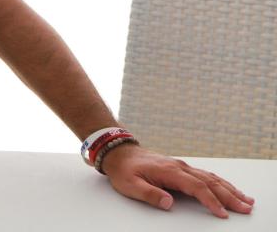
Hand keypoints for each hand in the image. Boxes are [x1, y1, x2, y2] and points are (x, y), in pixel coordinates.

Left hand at [101, 144, 254, 217]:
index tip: (222, 213)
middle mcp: (179, 167)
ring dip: (229, 189)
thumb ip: (150, 194)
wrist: (119, 152)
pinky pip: (205, 175)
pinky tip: (229, 188)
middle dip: (229, 196)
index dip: (210, 201)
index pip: (196, 187)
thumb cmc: (124, 169)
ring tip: (245, 199)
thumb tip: (169, 203)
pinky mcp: (181, 168)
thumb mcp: (131, 185)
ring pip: (211, 177)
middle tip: (246, 207)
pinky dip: (220, 182)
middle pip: (210, 182)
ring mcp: (181, 166)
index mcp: (169, 171)